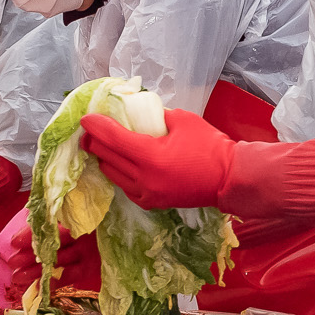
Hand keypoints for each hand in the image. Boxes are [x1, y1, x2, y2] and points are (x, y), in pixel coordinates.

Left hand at [77, 108, 235, 210]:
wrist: (229, 180)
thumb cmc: (211, 147)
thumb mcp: (183, 120)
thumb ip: (157, 115)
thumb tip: (137, 111)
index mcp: (151, 156)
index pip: (112, 138)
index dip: (95, 126)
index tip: (85, 118)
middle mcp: (143, 178)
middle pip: (105, 156)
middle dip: (94, 141)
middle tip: (90, 129)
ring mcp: (146, 194)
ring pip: (111, 173)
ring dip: (104, 158)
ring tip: (104, 145)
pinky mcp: (151, 203)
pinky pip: (124, 186)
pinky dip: (119, 172)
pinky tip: (122, 163)